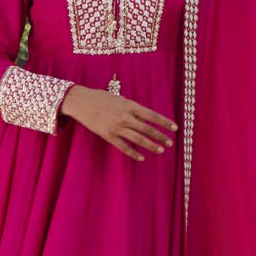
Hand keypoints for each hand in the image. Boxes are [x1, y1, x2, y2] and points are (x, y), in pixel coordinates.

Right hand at [61, 86, 176, 161]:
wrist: (81, 102)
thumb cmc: (101, 97)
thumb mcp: (120, 98)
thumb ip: (132, 107)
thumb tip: (143, 116)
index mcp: (129, 105)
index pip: (151, 115)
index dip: (164, 122)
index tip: (174, 128)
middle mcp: (125, 117)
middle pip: (147, 129)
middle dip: (160, 136)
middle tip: (170, 143)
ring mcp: (116, 127)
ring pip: (138, 139)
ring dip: (151, 145)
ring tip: (160, 150)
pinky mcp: (108, 136)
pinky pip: (123, 146)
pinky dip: (133, 153)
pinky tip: (141, 157)